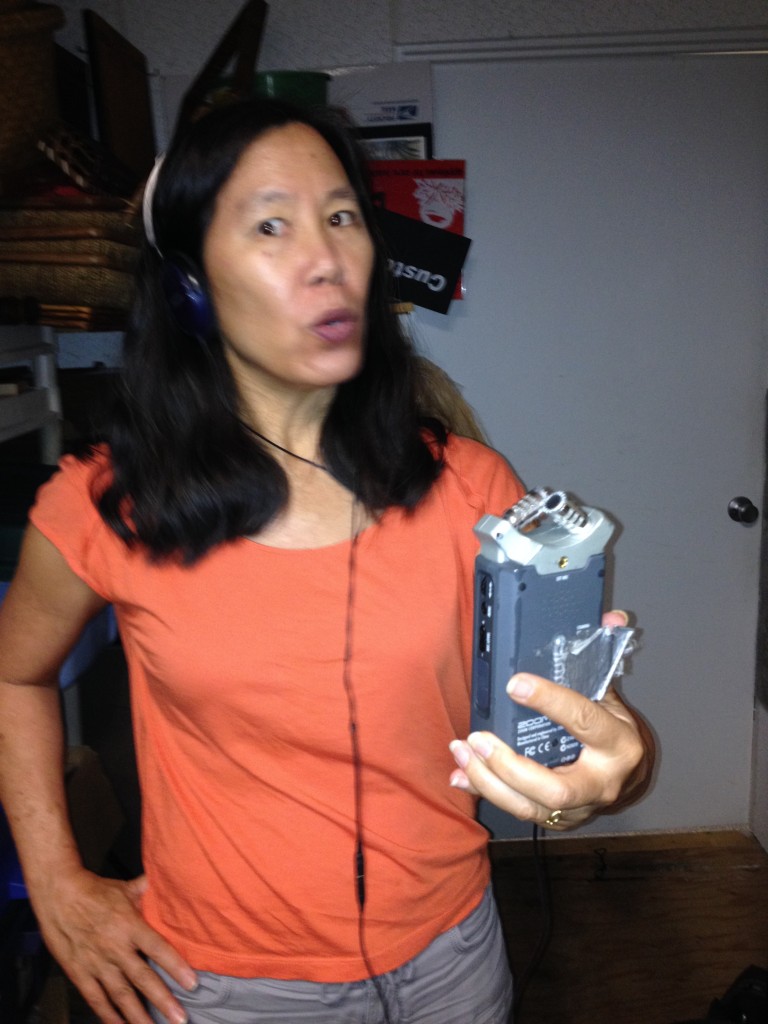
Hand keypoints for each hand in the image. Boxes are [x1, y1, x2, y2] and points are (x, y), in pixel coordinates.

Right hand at [31, 869, 196, 1023]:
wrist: (58, 896)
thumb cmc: (95, 891)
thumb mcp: (125, 888)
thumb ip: (148, 891)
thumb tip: (169, 882)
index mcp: (129, 925)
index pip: (158, 949)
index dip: (175, 967)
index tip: (191, 983)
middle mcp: (115, 948)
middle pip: (142, 978)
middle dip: (162, 1000)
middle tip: (179, 1017)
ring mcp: (96, 963)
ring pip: (120, 995)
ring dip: (137, 1015)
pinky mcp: (79, 973)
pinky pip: (96, 998)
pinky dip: (108, 1014)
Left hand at [450, 611, 652, 829]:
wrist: (630, 778)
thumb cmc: (614, 731)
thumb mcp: (613, 694)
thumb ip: (603, 657)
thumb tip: (611, 616)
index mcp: (618, 744)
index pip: (584, 721)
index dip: (550, 702)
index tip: (515, 683)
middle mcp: (601, 783)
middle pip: (554, 788)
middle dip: (509, 766)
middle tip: (478, 739)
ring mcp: (579, 809)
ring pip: (530, 808)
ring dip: (489, 781)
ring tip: (462, 751)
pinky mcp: (557, 819)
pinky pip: (518, 812)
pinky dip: (485, 793)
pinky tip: (461, 774)